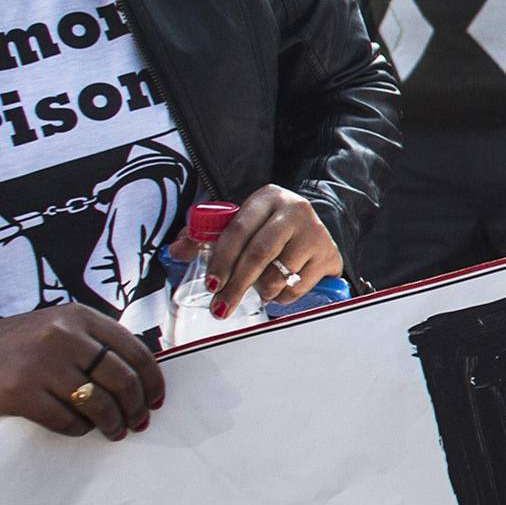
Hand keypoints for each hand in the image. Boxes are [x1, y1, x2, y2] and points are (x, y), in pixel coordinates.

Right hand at [0, 305, 167, 439]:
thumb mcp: (59, 328)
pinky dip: (80, 429)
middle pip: (122, 379)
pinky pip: (68, 420)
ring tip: (115, 431)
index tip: (156, 398)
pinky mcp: (22, 393)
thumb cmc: (19, 347)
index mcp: (78, 316)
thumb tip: (142, 377)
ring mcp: (42, 364)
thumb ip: (96, 343)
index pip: (134, 349)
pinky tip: (80, 429)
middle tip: (139, 421)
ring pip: (99, 403)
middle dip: (137, 406)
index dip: (152, 380)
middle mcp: (63, 336)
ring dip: (113, 423)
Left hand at [198, 184, 343, 315]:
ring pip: (279, 274)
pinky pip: (297, 287)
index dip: (222, 259)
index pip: (239, 229)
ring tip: (256, 291)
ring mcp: (315, 233)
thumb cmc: (268, 229)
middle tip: (221, 306)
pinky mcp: (329, 255)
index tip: (211, 284)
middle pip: (259, 253)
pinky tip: (277, 290)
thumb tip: (176, 250)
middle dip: (236, 284)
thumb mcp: (241, 224)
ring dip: (261, 291)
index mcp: (267, 198)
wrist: (314, 229)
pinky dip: (281, 297)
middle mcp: (294, 210)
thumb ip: (205, 237)